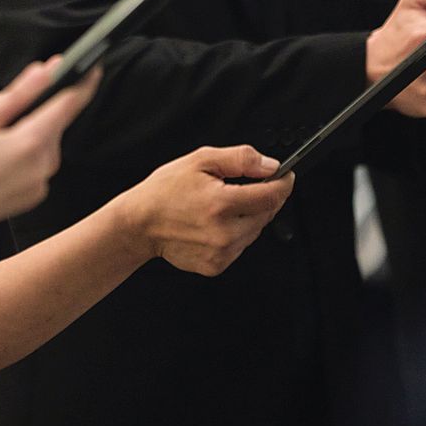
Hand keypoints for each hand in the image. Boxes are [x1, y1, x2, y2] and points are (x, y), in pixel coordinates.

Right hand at [0, 60, 98, 231]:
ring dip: (33, 136)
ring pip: (48, 145)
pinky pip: (40, 165)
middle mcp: (43, 165)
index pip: (69, 104)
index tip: (93, 67)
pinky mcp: (36, 196)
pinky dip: (27, 157)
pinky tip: (0, 162)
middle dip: (40, 113)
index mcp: (30, 141)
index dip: (84, 82)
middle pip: (56, 125)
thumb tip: (45, 71)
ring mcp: (41, 184)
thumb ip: (18, 94)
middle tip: (4, 118)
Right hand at [114, 146, 294, 276]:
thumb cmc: (165, 190)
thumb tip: (270, 165)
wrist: (139, 223)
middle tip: (246, 186)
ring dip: (250, 216)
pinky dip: (236, 233)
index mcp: (221, 204)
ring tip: (223, 205)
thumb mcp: (201, 160)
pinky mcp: (216, 265)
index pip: (271, 196)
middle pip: (266, 214)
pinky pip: (241, 246)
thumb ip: (240, 159)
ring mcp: (221, 253)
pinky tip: (216, 223)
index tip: (285, 176)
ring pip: (255, 231)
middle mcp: (224, 232)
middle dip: (264, 198)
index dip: (283, 184)